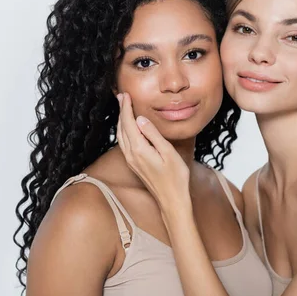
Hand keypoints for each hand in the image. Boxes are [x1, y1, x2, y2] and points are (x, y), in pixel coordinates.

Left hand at [116, 92, 190, 213]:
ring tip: (123, 108)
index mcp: (139, 150)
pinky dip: (124, 131)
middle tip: (122, 97)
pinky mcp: (134, 165)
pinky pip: (124, 143)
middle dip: (121, 112)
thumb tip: (141, 119)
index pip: (129, 123)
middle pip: (122, 128)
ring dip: (121, 121)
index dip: (126, 108)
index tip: (125, 95)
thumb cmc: (175, 177)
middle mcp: (131, 155)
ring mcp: (131, 161)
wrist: (171, 200)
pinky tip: (128, 128)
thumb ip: (153, 134)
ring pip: (121, 136)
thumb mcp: (168, 153)